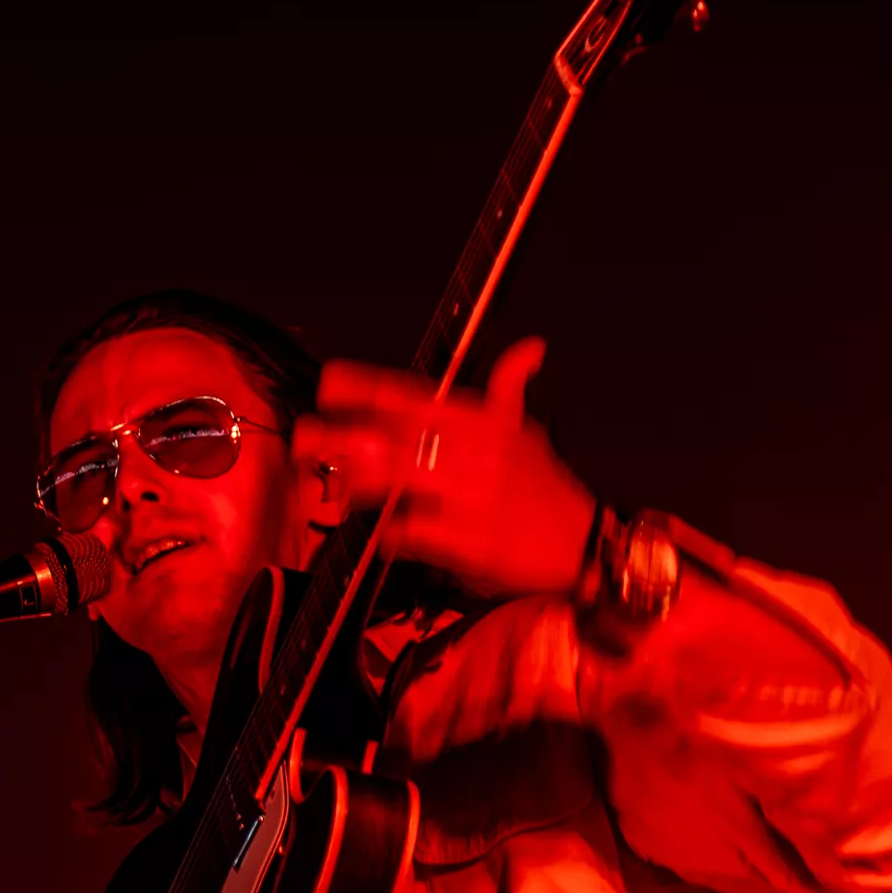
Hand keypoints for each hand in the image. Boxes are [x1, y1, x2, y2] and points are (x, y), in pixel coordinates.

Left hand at [291, 338, 598, 599]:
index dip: (370, 389)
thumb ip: (510, 390)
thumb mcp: (528, 434)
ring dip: (358, 482)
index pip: (418, 398)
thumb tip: (530, 346)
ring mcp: (473, 499)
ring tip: (328, 482)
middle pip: (398, 438)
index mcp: (485, 424)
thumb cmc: (546, 490)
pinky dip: (392, 534)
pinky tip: (374, 534)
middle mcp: (477, 454)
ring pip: (402, 482)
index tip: (330, 383)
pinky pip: (418, 534)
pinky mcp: (473, 543)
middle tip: (304, 434)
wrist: (587, 546)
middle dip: (345, 436)